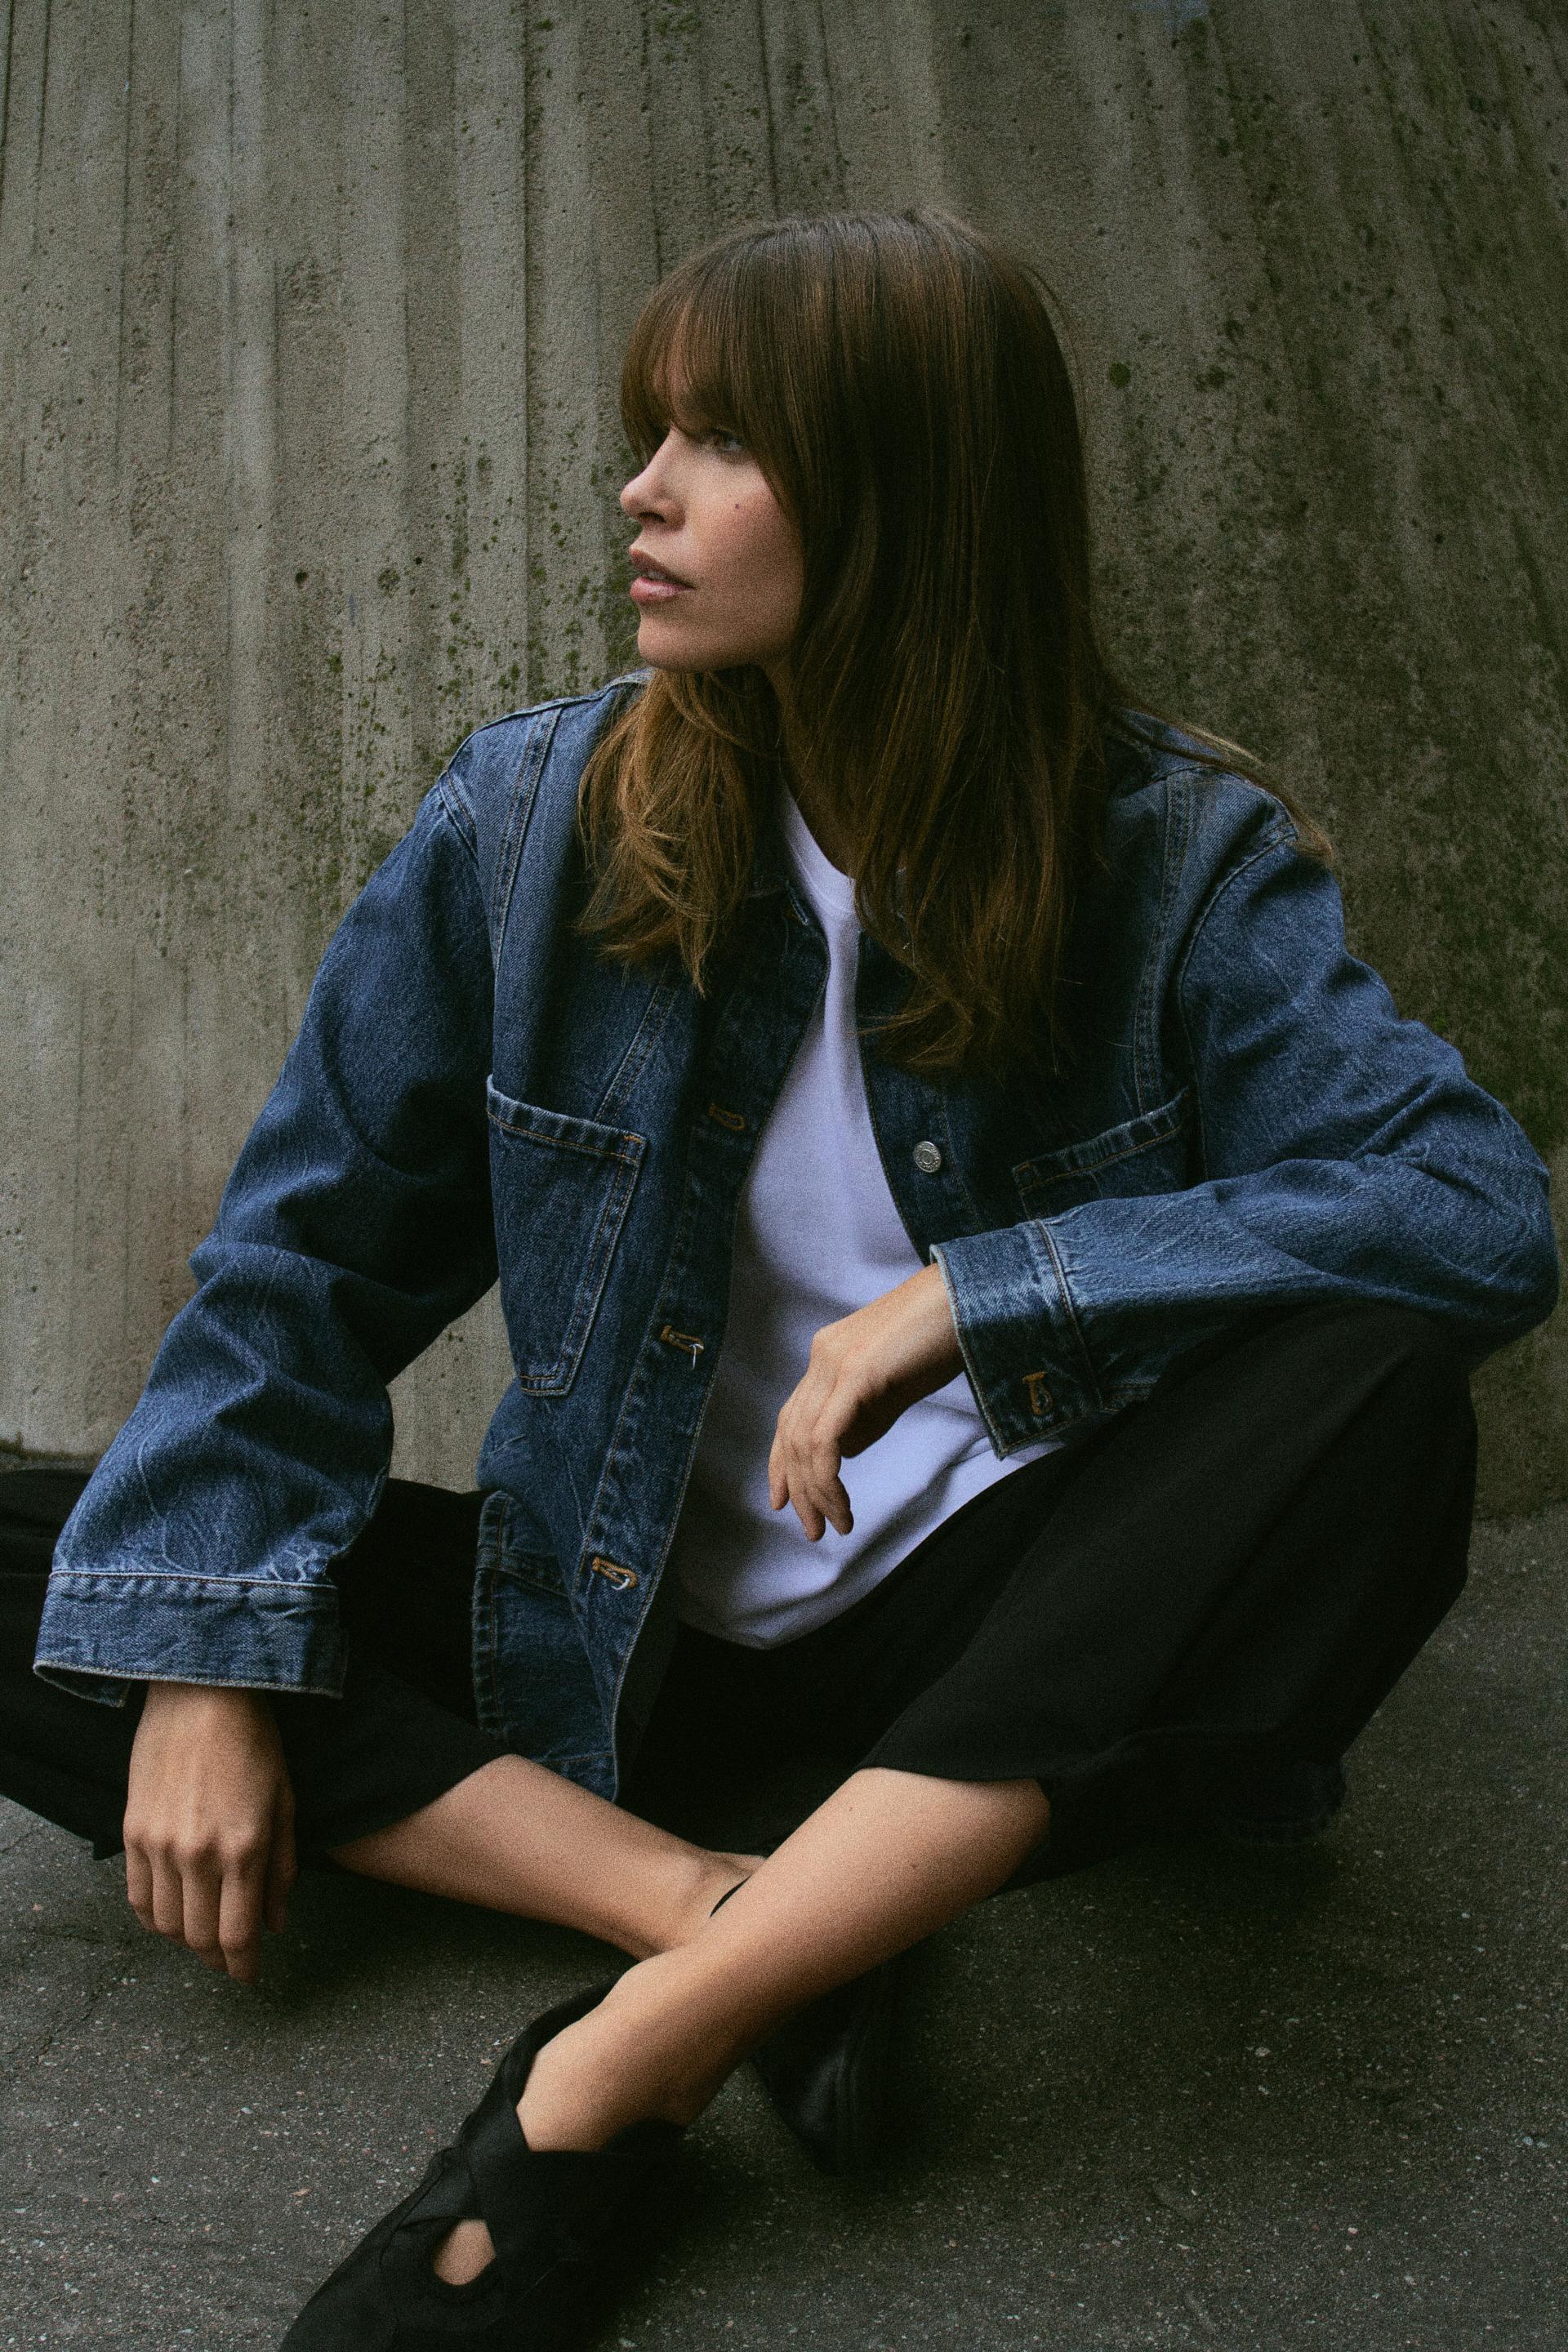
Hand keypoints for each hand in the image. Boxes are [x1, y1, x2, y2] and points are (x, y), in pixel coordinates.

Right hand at [123, 1682, 296, 1984]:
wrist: (201, 1695)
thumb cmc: (254, 1743)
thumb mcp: (284, 1803)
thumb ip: (281, 1869)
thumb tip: (276, 1925)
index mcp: (244, 1849)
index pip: (238, 1935)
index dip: (244, 1966)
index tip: (250, 1977)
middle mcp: (198, 1854)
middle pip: (198, 1938)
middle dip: (218, 1958)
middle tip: (230, 1959)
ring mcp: (159, 1845)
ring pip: (166, 1924)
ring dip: (186, 1939)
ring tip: (204, 1933)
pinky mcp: (133, 1832)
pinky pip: (138, 1897)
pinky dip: (155, 1916)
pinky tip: (173, 1911)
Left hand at [768, 1262, 964, 1540]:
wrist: (970, 1298)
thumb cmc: (943, 1339)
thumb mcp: (896, 1387)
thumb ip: (865, 1416)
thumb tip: (844, 1452)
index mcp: (829, 1355)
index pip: (790, 1417)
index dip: (781, 1463)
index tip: (784, 1502)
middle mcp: (823, 1356)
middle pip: (790, 1433)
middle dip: (797, 1489)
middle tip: (813, 1529)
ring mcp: (835, 1362)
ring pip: (803, 1441)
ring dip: (815, 1493)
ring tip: (833, 1525)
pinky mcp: (855, 1373)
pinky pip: (825, 1439)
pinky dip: (827, 1479)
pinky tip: (842, 1505)